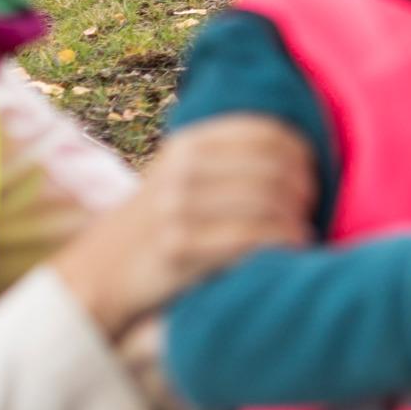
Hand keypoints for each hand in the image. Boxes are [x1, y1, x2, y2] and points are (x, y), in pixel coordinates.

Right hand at [50, 114, 315, 338]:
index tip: (313, 173)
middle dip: (305, 187)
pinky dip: (284, 239)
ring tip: (304, 229)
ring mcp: (177, 207)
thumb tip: (302, 148)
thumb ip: (228, 156)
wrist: (96, 276)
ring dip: (298, 217)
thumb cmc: (158, 225)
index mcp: (190, 143)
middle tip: (312, 207)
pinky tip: (296, 245)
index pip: (267, 132)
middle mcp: (183, 169)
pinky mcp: (178, 247)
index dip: (302, 152)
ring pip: (268, 201)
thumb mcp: (182, 175)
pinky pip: (252, 236)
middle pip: (274, 167)